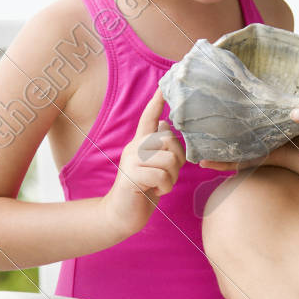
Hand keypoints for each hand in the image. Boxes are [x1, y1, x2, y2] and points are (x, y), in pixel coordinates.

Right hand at [99, 88, 185, 240]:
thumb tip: (166, 124)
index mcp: (140, 143)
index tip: (164, 84)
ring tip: (160, 185)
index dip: (156, 101)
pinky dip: (165, 188)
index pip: (148, 117)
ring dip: (171, 177)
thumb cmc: (142, 189)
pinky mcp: (132, 177)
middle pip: (169, 139)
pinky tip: (155, 192)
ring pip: (169, 159)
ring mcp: (131, 161)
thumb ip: (158, 147)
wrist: (121, 214)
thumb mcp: (153, 165)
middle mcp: (134, 148)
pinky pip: (162, 176)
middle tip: (167, 175)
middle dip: (177, 160)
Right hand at [199, 35, 298, 173]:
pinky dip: (227, 162)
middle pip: (243, 111)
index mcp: (289, 99)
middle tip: (193, 90)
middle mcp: (277, 118)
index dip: (241, 76)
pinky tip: (206, 160)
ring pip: (239, 135)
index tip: (217, 61)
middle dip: (219, 104)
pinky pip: (249, 160)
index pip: (261, 87)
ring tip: (186, 127)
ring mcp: (275, 137)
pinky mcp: (278, 155)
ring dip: (215, 133)